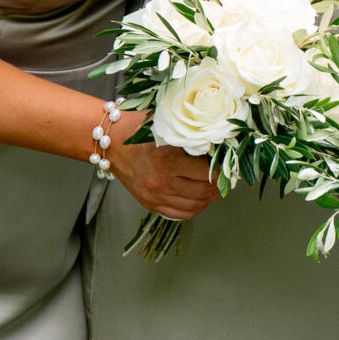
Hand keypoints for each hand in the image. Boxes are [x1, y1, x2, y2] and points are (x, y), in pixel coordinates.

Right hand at [104, 110, 219, 220]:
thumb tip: (220, 140)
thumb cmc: (138, 128)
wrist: (109, 142)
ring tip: (216, 187)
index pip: (208, 172)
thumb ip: (191, 133)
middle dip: (220, 185)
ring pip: (195, 205)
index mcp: (167, 159)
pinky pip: (180, 214)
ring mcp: (154, 195)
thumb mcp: (167, 125)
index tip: (229, 164)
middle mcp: (160, 181)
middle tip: (227, 177)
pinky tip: (201, 198)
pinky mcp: (149, 203)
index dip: (223, 169)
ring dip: (210, 198)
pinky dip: (196, 208)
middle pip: (204, 191)